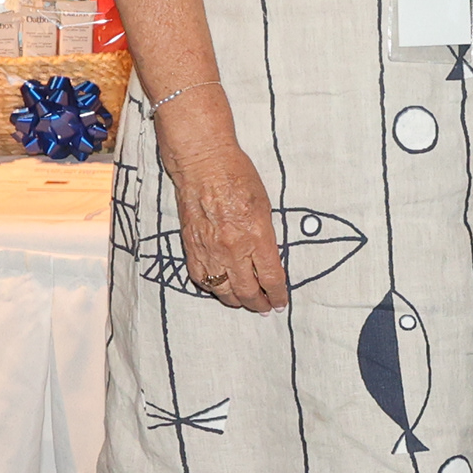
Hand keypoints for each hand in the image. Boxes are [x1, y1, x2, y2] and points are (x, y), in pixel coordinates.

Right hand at [164, 112, 285, 313]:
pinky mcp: (192, 248)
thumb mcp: (265, 206)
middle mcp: (233, 249)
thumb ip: (266, 237)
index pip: (271, 279)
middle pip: (248, 292)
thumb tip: (268, 261)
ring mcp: (210, 251)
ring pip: (223, 291)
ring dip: (236, 300)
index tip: (280, 302)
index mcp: (257, 237)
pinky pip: (202, 280)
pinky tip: (221, 288)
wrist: (202, 164)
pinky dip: (213, 288)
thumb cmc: (237, 177)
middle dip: (258, 305)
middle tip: (264, 308)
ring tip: (244, 301)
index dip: (277, 295)